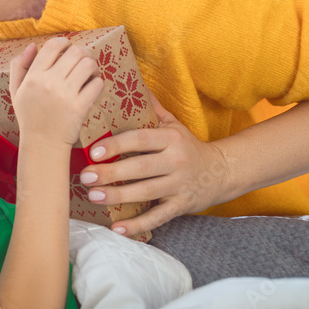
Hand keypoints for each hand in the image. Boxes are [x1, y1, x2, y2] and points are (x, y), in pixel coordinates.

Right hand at [9, 38, 103, 144]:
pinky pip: (97, 84)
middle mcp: (49, 83)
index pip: (53, 45)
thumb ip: (19, 66)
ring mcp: (65, 95)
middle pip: (75, 51)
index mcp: (33, 77)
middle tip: (81, 62)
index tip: (67, 49)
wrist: (42, 144)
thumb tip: (32, 46)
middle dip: (82, 53)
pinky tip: (91, 88)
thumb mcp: (16, 90)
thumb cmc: (29, 116)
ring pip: (88, 64)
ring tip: (88, 74)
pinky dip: (97, 83)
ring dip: (92, 66)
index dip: (64, 42)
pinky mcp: (80, 107)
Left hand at [79, 87, 236, 237]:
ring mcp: (180, 185)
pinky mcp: (182, 206)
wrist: (223, 171)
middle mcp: (176, 162)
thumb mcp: (173, 125)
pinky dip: (137, 225)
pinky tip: (117, 228)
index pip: (140, 140)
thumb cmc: (187, 146)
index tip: (94, 151)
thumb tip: (131, 80)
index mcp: (170, 139)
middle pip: (140, 168)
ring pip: (146, 193)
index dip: (117, 145)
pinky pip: (158, 217)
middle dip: (111, 173)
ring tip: (93, 196)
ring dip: (118, 197)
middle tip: (85, 176)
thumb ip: (152, 108)